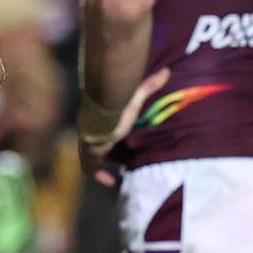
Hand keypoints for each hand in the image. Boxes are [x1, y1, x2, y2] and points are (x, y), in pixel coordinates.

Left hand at [77, 68, 169, 186]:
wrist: (102, 113)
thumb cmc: (117, 103)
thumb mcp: (135, 96)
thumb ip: (149, 85)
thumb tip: (166, 70)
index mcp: (97, 117)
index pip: (98, 129)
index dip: (105, 137)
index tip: (115, 141)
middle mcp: (89, 130)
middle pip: (93, 144)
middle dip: (104, 154)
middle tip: (119, 163)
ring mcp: (86, 142)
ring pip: (89, 157)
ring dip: (100, 167)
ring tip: (114, 176)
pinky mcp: (88, 153)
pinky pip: (88, 168)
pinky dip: (98, 176)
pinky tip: (111, 182)